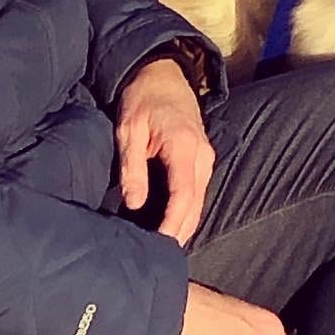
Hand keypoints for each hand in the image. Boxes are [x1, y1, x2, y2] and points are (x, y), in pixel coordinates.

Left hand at [115, 57, 214, 243]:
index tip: (159, 248)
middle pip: (195, 205)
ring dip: (183, 225)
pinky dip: (186, 211)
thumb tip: (136, 204)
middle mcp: (202, 154)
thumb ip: (132, 167)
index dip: (172, 225)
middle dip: (179, 233)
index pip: (184, 196)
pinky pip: (197, 191)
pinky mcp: (203, 157)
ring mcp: (206, 156)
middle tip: (158, 261)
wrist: (162, 73)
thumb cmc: (142, 99)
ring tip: (162, 249)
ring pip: (199, 201)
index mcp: (184, 146)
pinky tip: (170, 225)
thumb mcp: (129, 130)